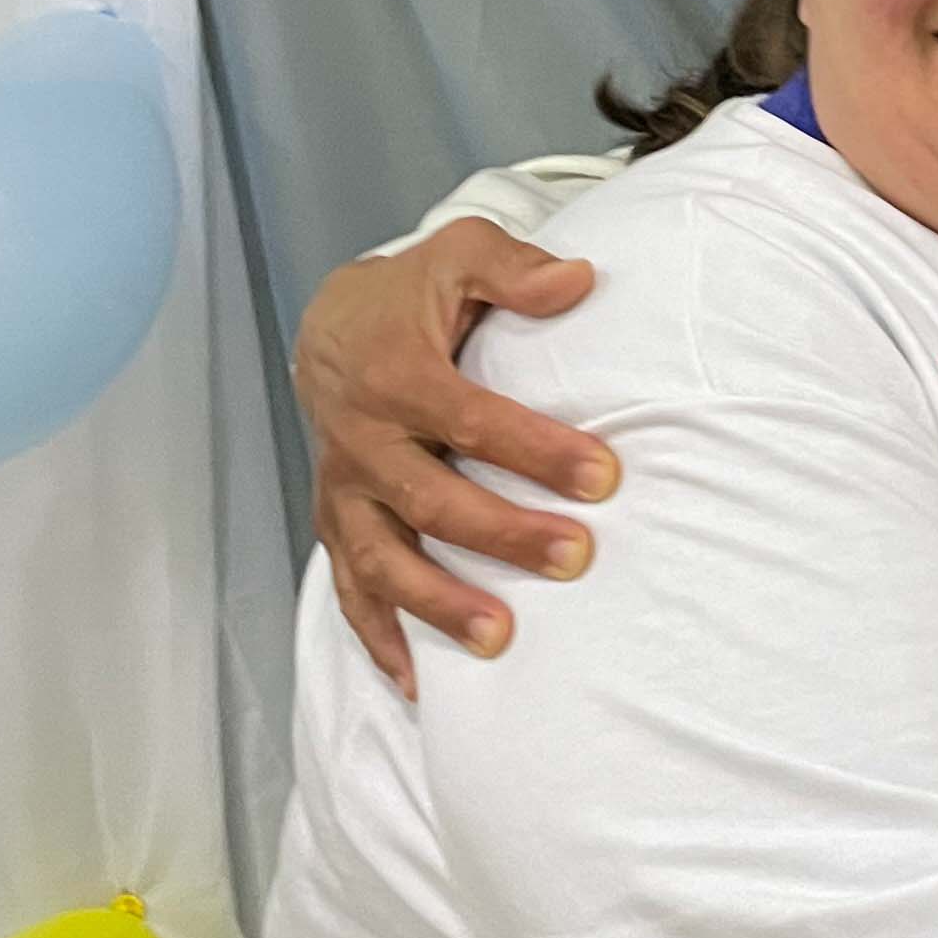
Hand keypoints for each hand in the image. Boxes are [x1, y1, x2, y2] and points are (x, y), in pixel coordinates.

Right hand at [295, 219, 611, 696]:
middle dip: (503, 535)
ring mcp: (344, 492)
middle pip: (430, 500)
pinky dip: (381, 639)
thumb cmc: (415, 296)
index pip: (470, 419)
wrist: (332, 329)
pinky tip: (423, 684)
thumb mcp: (460, 254)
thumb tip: (579, 280)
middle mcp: (361, 441)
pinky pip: (351, 591)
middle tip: (577, 560)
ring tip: (501, 638)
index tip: (605, 478)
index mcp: (394, 374)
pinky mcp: (338, 526)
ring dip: (439, 603)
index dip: (537, 451)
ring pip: (384, 559)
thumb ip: (513, 267)